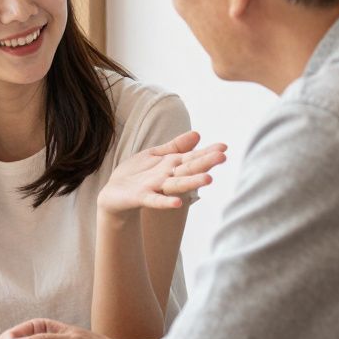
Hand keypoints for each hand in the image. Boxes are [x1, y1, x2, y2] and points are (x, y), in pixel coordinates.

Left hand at [96, 130, 225, 216]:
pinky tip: (177, 204)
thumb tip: (198, 134)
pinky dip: (166, 202)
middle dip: (205, 163)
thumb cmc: (138, 173)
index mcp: (172, 165)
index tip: (224, 146)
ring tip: (209, 179)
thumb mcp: (156, 155)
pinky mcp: (142, 197)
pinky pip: (155, 200)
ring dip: (192, 182)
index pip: (193, 157)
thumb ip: (176, 146)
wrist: (114, 193)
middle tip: (223, 157)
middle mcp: (168, 177)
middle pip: (188, 169)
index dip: (207, 152)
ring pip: (177, 184)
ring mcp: (156, 188)